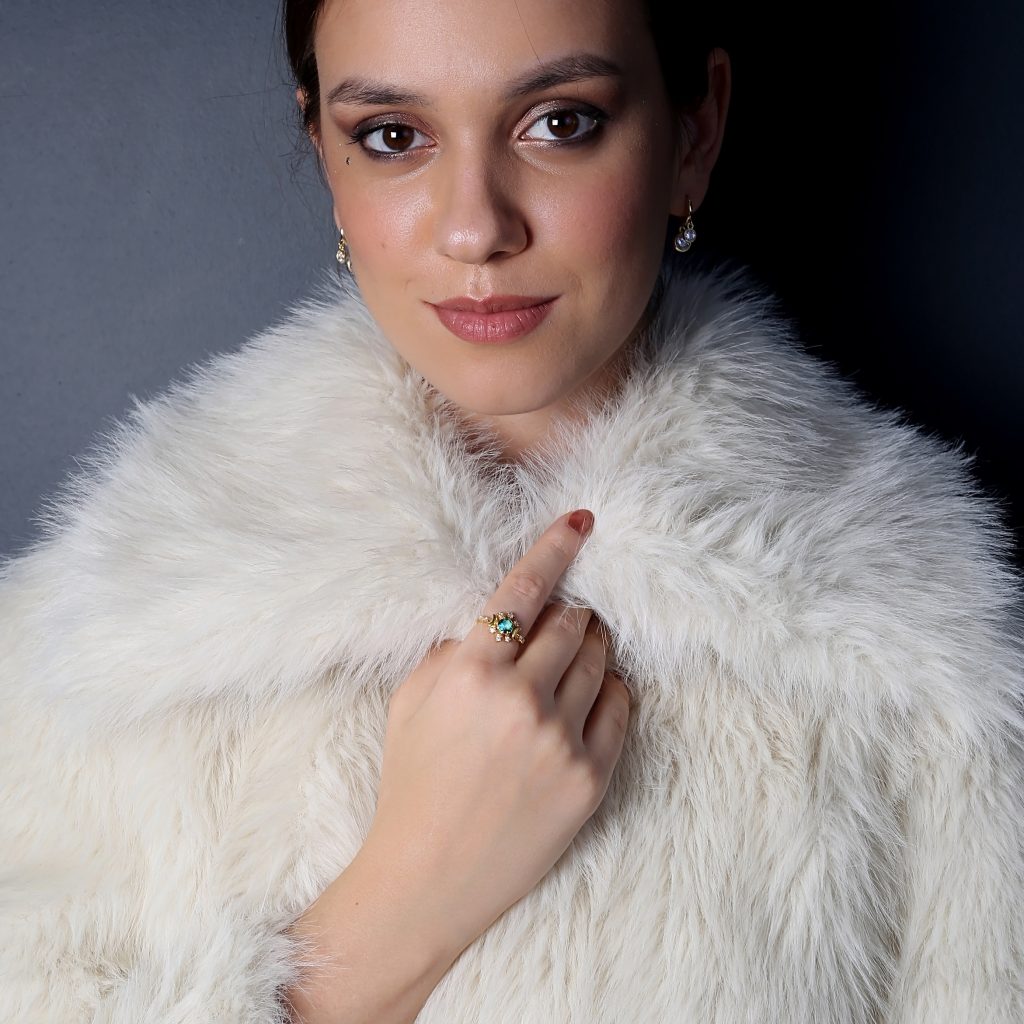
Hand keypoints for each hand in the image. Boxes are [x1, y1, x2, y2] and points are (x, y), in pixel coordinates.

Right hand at [362, 508, 629, 958]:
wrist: (429, 876)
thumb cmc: (413, 783)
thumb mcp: (410, 701)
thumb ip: (452, 650)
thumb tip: (498, 620)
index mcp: (472, 672)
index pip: (525, 589)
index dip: (556, 547)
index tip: (582, 520)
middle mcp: (523, 699)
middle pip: (574, 621)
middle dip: (571, 613)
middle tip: (561, 623)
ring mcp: (562, 739)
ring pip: (601, 659)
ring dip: (592, 647)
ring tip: (573, 659)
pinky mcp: (591, 777)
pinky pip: (621, 705)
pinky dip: (610, 689)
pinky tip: (590, 695)